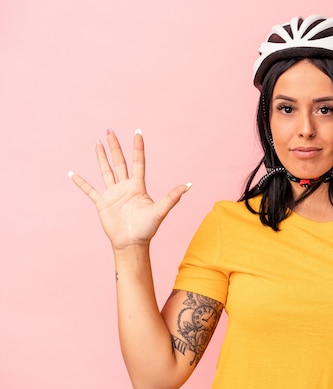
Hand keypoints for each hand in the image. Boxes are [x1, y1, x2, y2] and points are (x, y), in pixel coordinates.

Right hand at [69, 129, 190, 249]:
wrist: (132, 244)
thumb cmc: (147, 229)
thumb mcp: (160, 211)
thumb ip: (172, 197)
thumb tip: (188, 185)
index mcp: (138, 186)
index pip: (138, 162)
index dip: (138, 147)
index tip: (137, 132)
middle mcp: (125, 187)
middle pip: (119, 162)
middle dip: (115, 147)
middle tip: (110, 130)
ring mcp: (113, 194)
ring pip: (106, 171)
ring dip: (101, 157)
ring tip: (97, 143)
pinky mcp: (102, 203)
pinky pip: (89, 190)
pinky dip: (81, 182)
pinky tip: (72, 174)